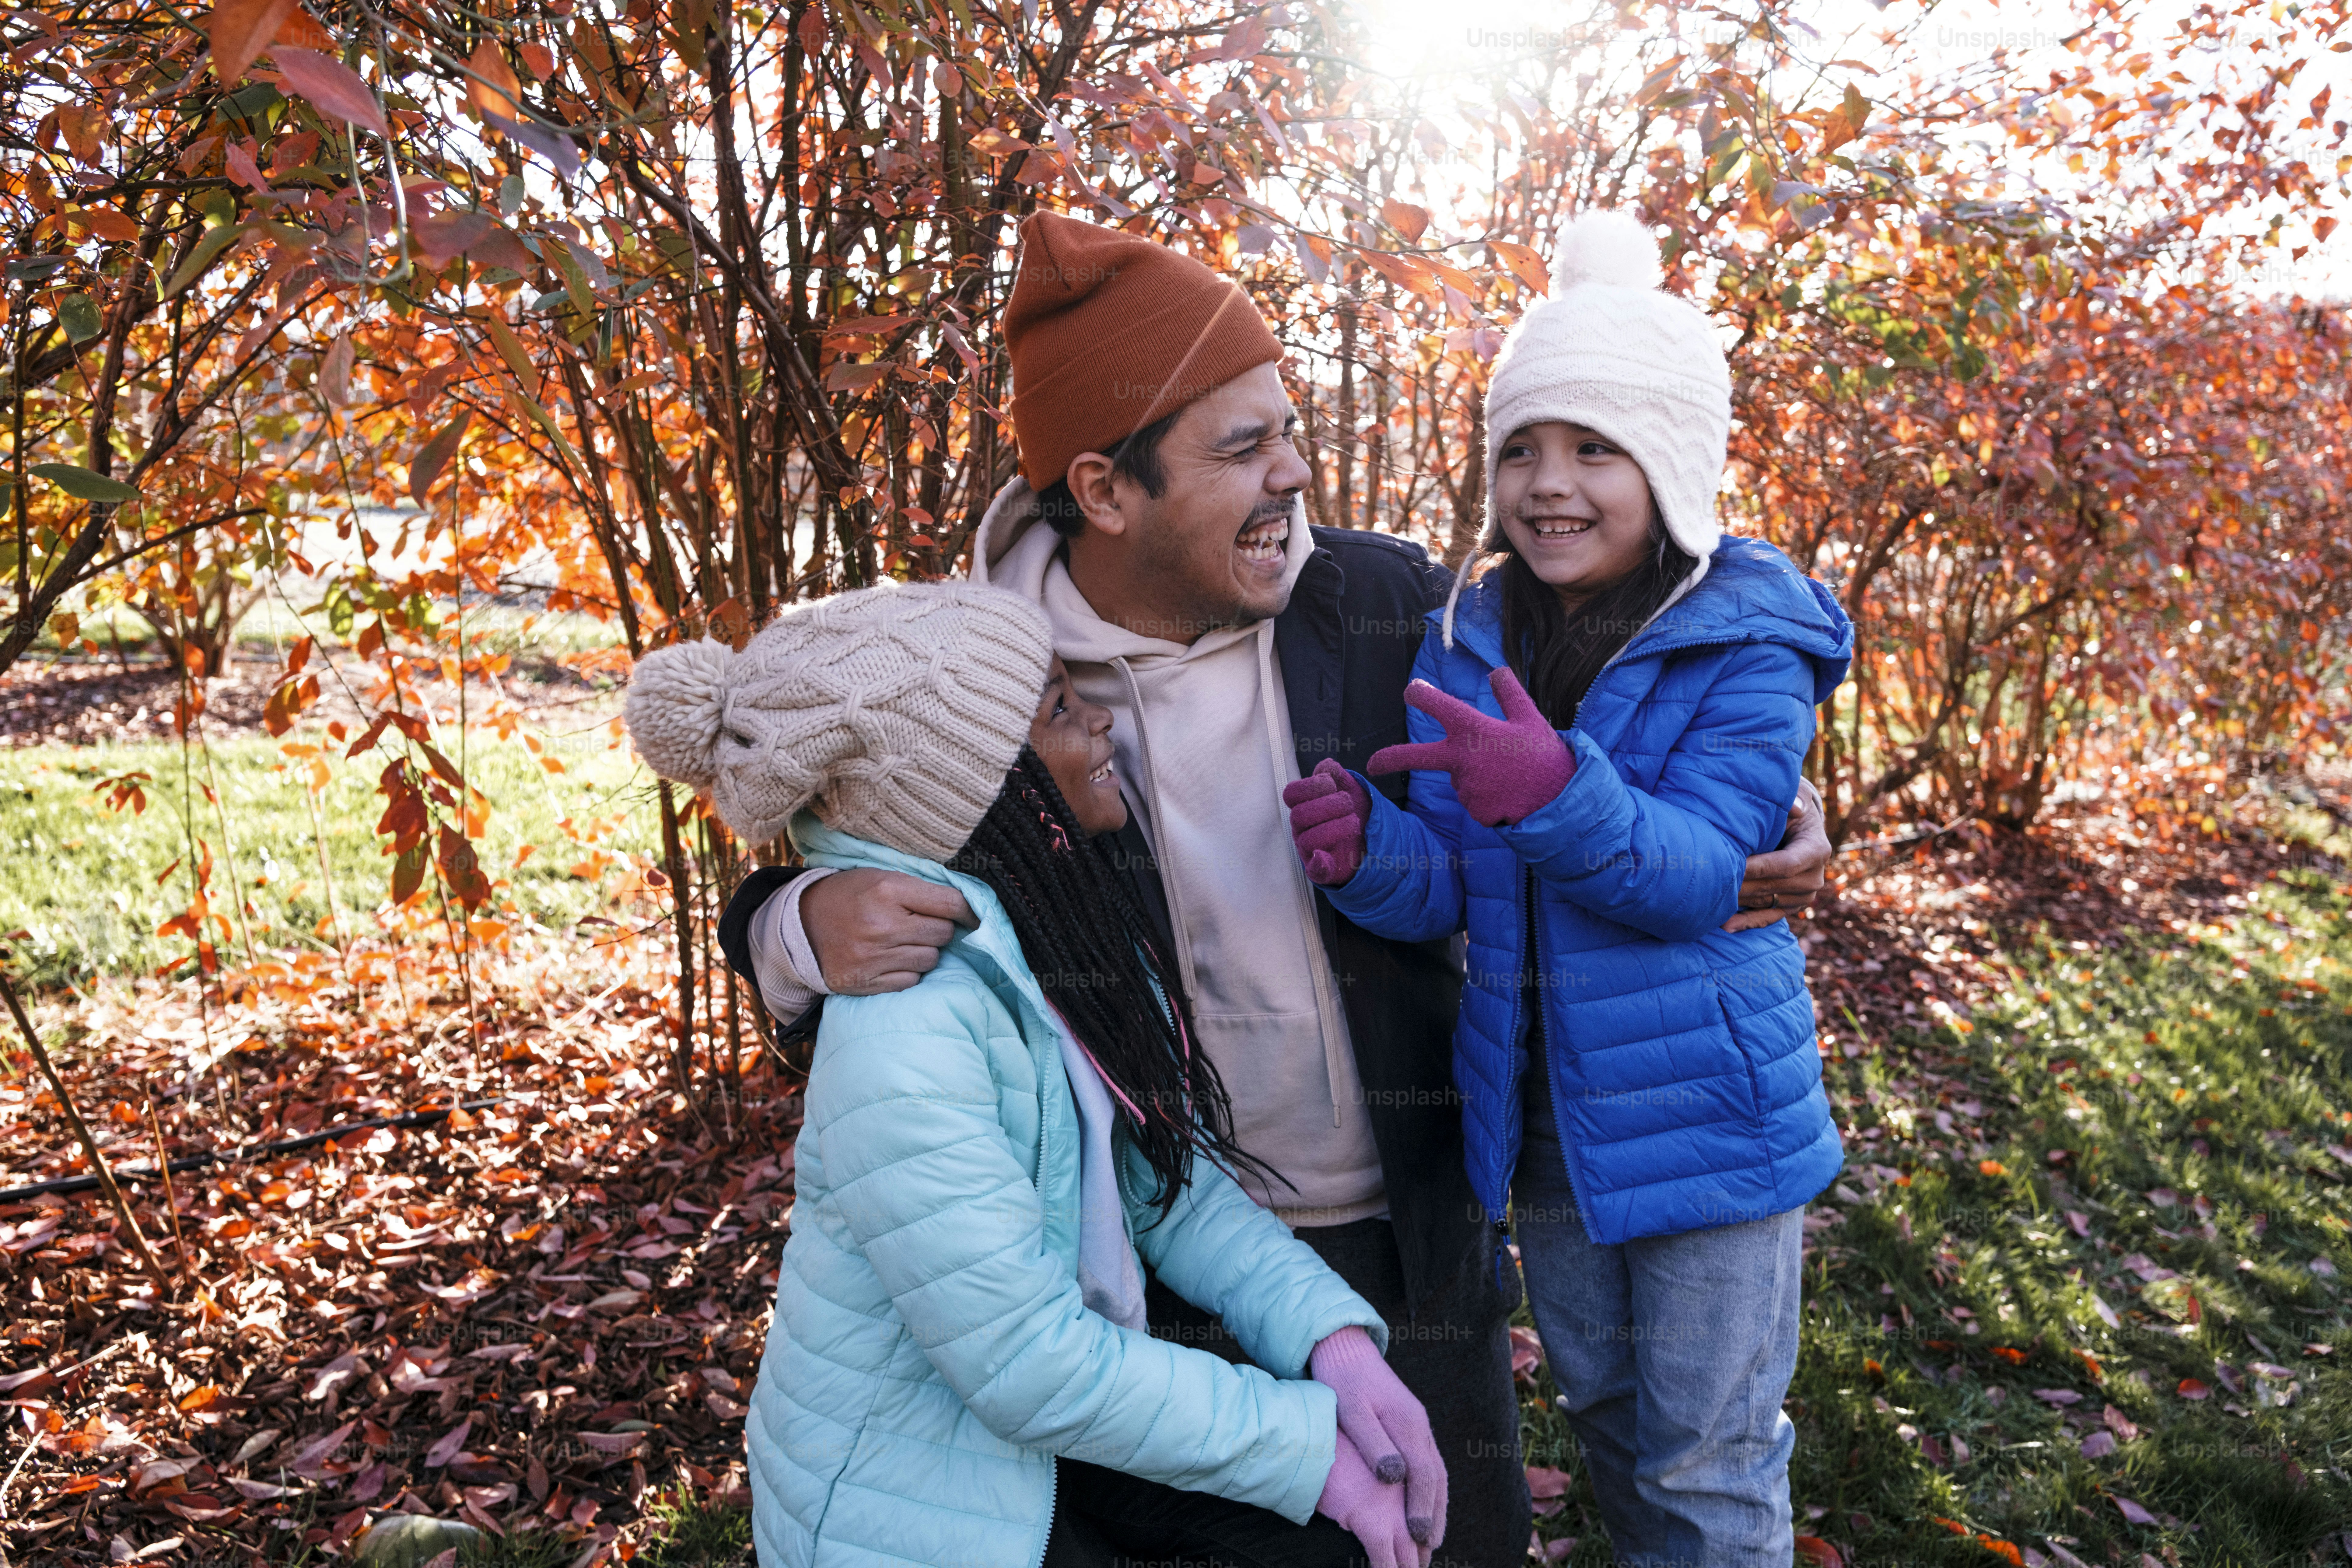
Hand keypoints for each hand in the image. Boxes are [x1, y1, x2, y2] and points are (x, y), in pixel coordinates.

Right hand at [801, 868, 975, 992]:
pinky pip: (911, 980)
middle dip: (939, 929)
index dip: (968, 911)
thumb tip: (964, 907)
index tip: (970, 915)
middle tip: (922, 925)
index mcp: (887, 889)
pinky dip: (908, 971)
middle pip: (943, 933)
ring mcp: (874, 956)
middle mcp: (883, 924)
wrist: (799, 926)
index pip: (950, 904)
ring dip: (925, 951)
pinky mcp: (866, 981)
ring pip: (931, 959)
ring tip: (905, 941)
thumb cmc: (847, 896)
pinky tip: (892, 959)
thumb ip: (919, 889)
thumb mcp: (880, 877)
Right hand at [1283, 760, 1371, 885]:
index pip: (1292, 794)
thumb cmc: (1353, 811)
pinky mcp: (1322, 870)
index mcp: (1305, 806)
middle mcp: (1302, 827)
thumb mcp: (1351, 789)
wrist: (1369, 841)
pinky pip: (1314, 870)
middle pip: (1299, 815)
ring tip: (1355, 822)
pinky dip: (1319, 863)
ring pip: (1308, 839)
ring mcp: (1309, 849)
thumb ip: (1338, 775)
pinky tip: (1326, 856)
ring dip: (1334, 828)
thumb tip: (1326, 766)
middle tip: (1348, 803)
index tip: (1330, 783)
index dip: (1309, 786)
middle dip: (1327, 806)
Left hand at [1309, 1326, 1444, 1554]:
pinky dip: (1430, 1487)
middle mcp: (1419, 1424)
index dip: (1421, 1506)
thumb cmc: (1342, 1380)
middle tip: (1430, 1547)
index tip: (1417, 1536)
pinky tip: (1424, 1502)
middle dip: (1434, 1513)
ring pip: (1436, 1470)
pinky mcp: (1410, 1423)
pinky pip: (1428, 1461)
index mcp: (1408, 1423)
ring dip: (1436, 1503)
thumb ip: (1373, 1443)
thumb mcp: (1352, 1411)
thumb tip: (1395, 1477)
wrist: (1344, 1347)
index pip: (1422, 1473)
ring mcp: (1418, 1423)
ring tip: (1431, 1535)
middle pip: (1436, 1476)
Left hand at [1366, 668, 1571, 828]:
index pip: (1441, 707)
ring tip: (1510, 775)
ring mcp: (1466, 789)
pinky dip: (1487, 795)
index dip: (1422, 696)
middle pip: (1416, 757)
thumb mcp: (1531, 719)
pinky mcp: (1474, 812)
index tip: (1411, 690)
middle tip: (1370, 765)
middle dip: (1390, 759)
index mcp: (1474, 732)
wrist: (1562, 802)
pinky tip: (1509, 793)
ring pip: (1461, 778)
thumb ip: (1510, 694)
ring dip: (1478, 775)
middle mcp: (1462, 760)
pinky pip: (1474, 799)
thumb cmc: (1545, 756)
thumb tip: (1496, 670)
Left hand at [1724, 777, 1830, 932]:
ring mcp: (1804, 896)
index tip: (1731, 865)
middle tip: (1711, 883)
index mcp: (1817, 850)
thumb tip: (1794, 807)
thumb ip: (1794, 802)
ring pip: (1766, 902)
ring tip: (1710, 902)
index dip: (1758, 867)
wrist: (1798, 828)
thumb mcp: (1794, 801)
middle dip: (1741, 884)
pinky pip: (1769, 918)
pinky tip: (1725, 926)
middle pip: (1772, 886)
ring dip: (1739, 902)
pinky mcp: (1791, 906)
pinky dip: (1747, 922)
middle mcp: (1814, 877)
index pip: (1785, 864)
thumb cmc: (1789, 811)